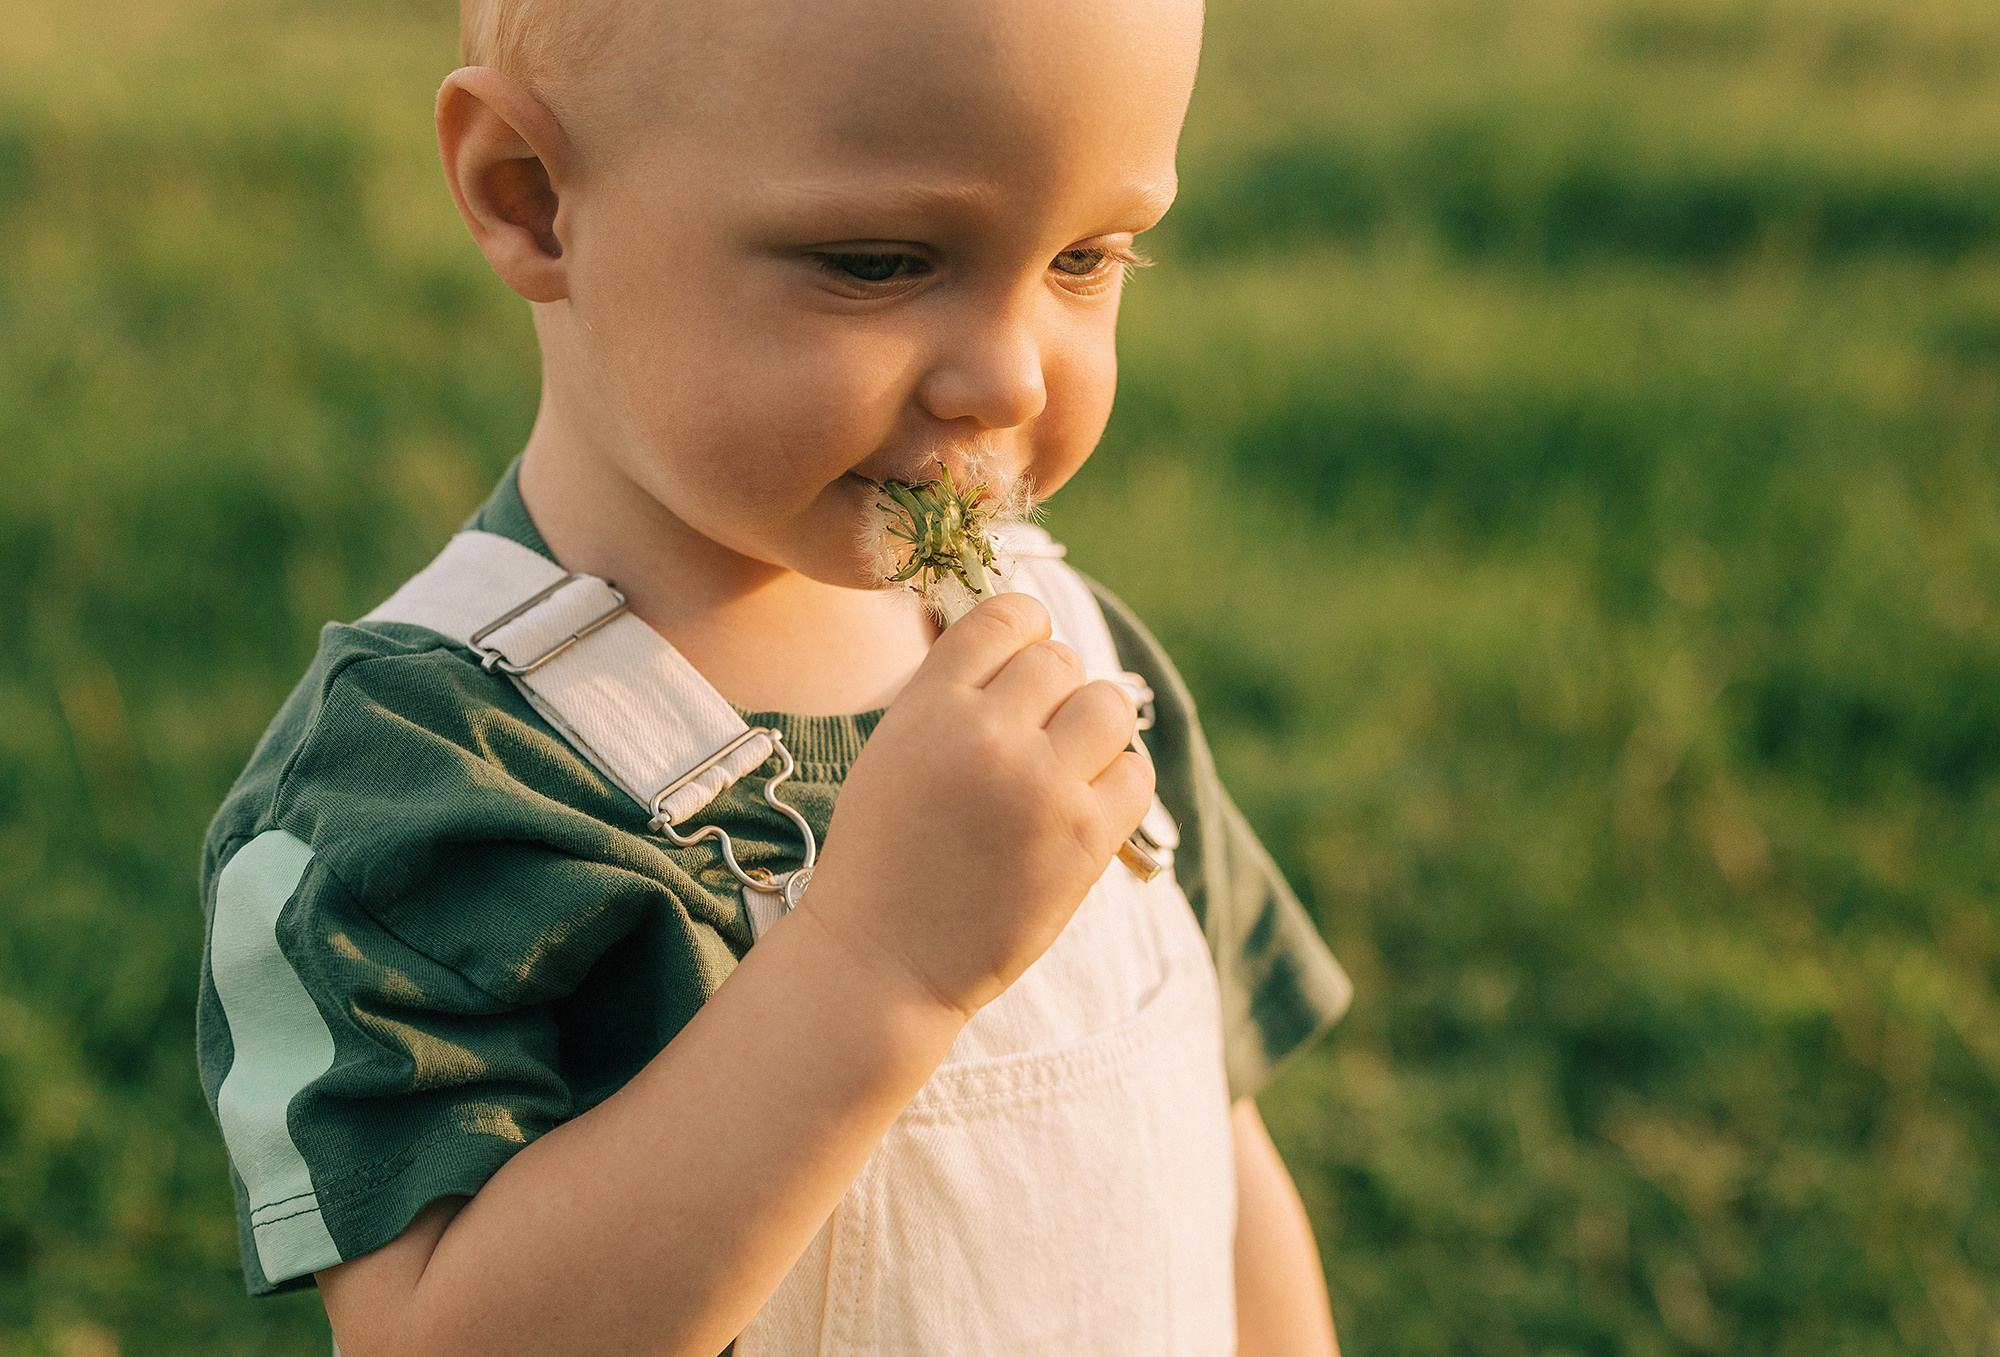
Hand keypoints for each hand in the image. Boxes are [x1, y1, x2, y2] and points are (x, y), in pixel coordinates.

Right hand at [797, 592, 1153, 1017]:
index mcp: (931, 704)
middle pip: (1062, 660)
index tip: (1022, 666)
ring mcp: (1041, 785)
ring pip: (1109, 705)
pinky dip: (1118, 784)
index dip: (1025, 632)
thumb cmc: (884, 856)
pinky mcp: (1084, 838)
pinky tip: (1086, 808)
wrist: (880, 957)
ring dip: (1095, 729)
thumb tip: (1028, 649)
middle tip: (1037, 738)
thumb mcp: (895, 748)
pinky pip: (1136, 772)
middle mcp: (987, 733)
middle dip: (1056, 692)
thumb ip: (953, 696)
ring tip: (1067, 767)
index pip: (1007, 615)